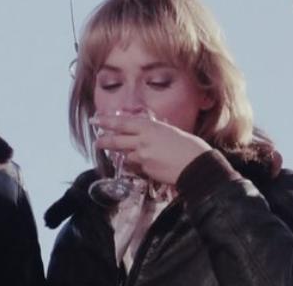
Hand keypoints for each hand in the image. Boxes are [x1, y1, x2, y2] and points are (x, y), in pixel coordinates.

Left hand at [90, 113, 211, 184]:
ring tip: (130, 154)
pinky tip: (149, 164)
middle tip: (97, 142)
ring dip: (125, 155)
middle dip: (104, 141)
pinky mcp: (146, 170)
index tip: (95, 120)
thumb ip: (153, 132)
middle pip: (116, 141)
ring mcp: (143, 157)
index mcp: (149, 127)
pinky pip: (138, 167)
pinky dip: (139, 165)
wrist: (197, 166)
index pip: (122, 123)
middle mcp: (142, 141)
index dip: (106, 122)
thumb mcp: (170, 131)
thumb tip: (145, 134)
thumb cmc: (189, 146)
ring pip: (126, 155)